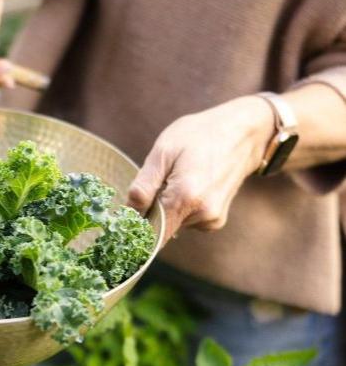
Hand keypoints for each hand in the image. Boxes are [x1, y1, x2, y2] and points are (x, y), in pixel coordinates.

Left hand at [127, 96, 273, 243]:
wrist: (244, 133)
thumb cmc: (199, 135)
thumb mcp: (164, 150)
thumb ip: (145, 184)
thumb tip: (129, 211)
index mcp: (185, 197)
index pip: (150, 232)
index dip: (134, 229)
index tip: (123, 221)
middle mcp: (201, 214)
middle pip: (159, 228)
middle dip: (148, 213)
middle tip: (153, 185)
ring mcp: (211, 220)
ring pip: (172, 225)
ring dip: (165, 209)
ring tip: (176, 179)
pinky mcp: (216, 221)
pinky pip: (186, 221)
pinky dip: (180, 209)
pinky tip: (189, 186)